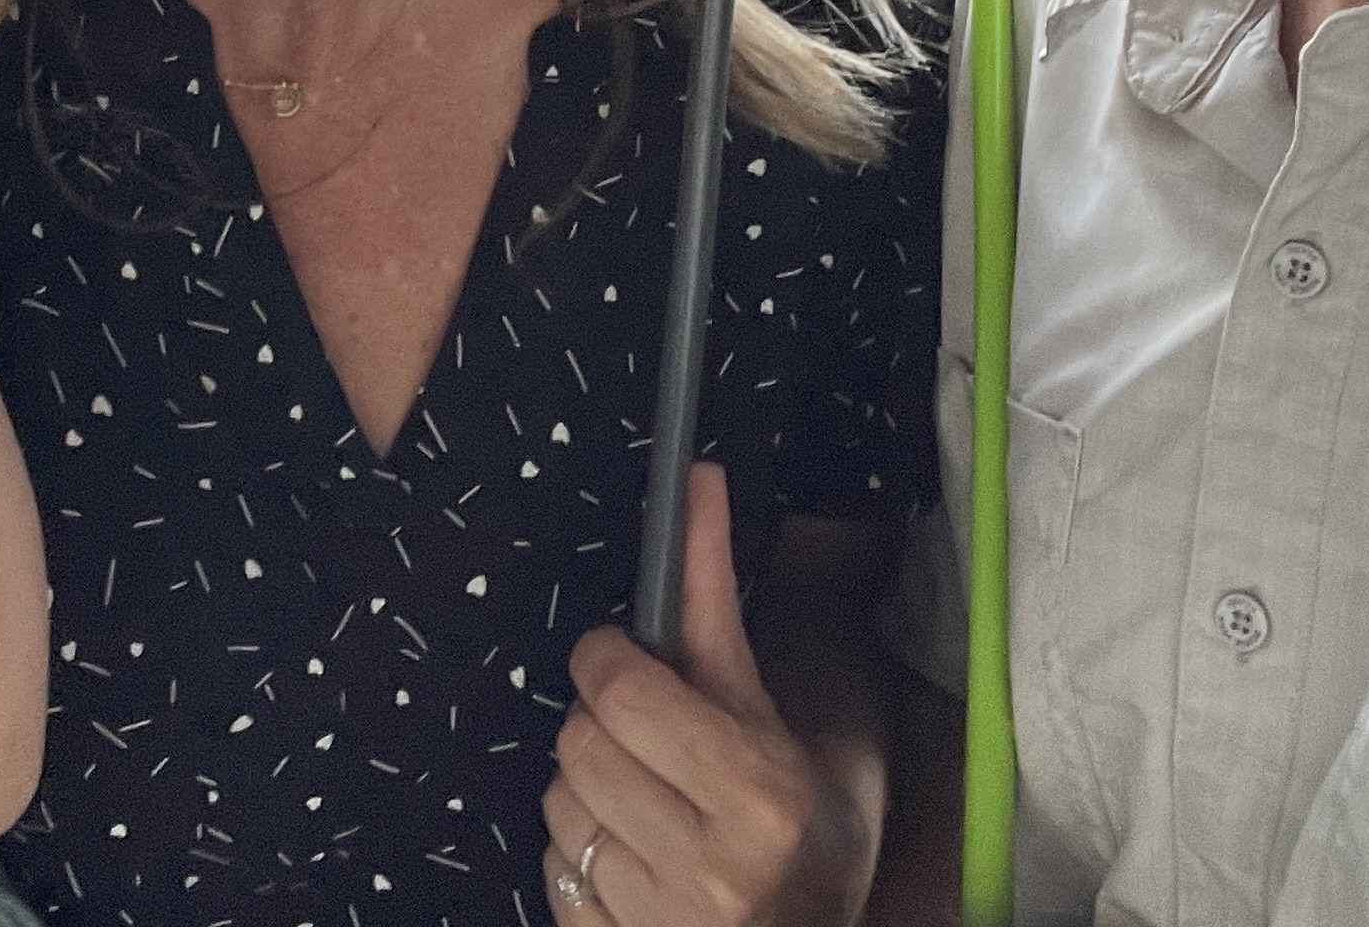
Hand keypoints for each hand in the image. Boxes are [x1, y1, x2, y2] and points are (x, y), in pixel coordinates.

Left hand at [544, 468, 873, 926]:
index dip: (606, 656)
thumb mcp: (790, 729)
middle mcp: (710, 864)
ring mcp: (660, 919)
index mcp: (760, 795)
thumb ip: (721, 613)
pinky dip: (581, 854)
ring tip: (646, 803)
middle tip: (640, 731)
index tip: (616, 651)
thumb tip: (694, 485)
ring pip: (558, 801)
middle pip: (579, 739)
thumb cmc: (816, 838)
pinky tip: (635, 859)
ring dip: (587, 788)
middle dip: (599, 720)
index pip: (624, 690)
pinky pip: (553, 868)